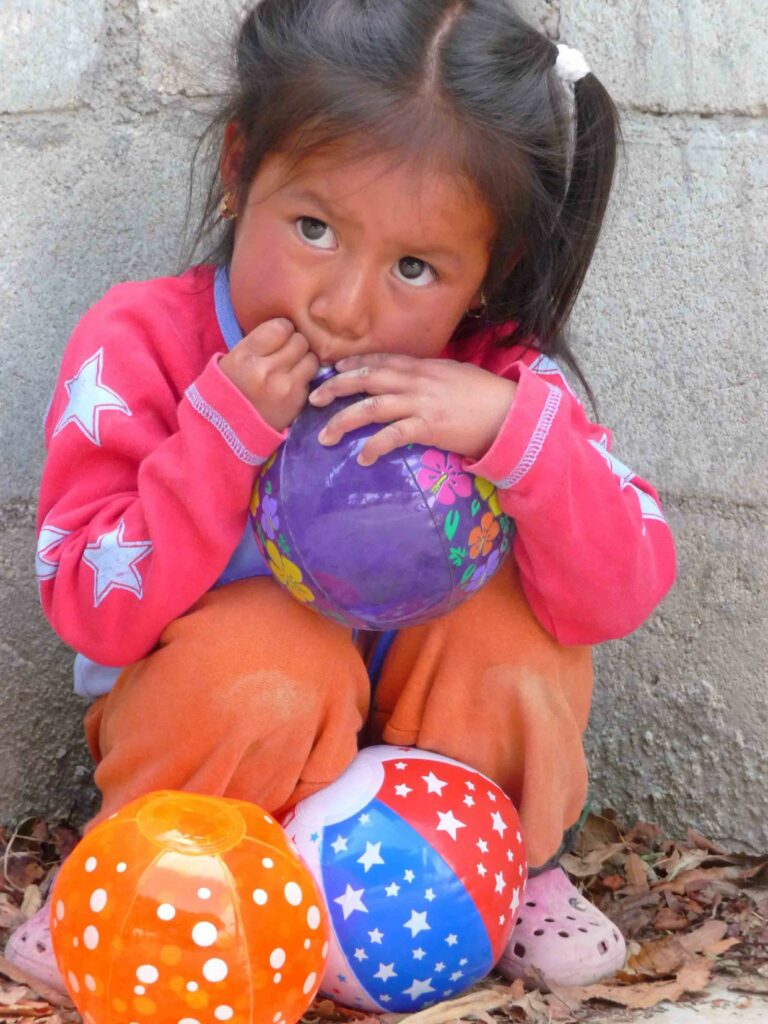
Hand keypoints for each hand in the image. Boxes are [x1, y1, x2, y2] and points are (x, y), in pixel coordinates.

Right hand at [219, 318, 318, 431]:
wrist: (226, 429)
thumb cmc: (229, 388)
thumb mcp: (233, 359)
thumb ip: (259, 342)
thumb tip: (287, 327)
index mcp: (247, 355)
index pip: (281, 327)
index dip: (282, 330)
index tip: (277, 337)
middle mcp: (268, 370)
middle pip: (300, 341)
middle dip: (294, 344)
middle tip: (285, 353)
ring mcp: (285, 387)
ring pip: (311, 359)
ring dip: (303, 361)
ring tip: (291, 368)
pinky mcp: (297, 402)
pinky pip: (310, 380)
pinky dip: (303, 380)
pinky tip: (290, 385)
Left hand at [308, 353, 516, 464]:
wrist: (509, 412)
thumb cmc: (483, 395)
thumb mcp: (452, 374)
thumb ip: (427, 375)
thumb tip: (408, 379)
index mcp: (422, 366)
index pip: (379, 360)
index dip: (352, 364)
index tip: (331, 371)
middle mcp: (416, 381)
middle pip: (366, 379)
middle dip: (335, 388)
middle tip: (312, 398)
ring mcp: (420, 403)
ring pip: (371, 407)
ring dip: (343, 420)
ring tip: (324, 436)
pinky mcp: (428, 427)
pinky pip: (393, 436)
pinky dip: (374, 446)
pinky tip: (362, 457)